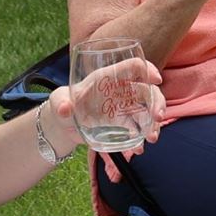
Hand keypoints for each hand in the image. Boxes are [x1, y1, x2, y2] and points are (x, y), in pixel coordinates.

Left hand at [53, 58, 163, 177]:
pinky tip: (139, 149)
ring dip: (154, 124)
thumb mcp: (58, 101)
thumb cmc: (62, 104)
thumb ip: (60, 103)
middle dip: (157, 102)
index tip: (156, 80)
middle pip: (146, 90)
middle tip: (157, 118)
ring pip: (147, 110)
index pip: (132, 66)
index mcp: (107, 78)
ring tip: (151, 139)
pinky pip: (138, 129)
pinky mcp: (123, 123)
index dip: (147, 69)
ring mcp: (124, 107)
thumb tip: (66, 108)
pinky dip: (142, 138)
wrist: (64, 124)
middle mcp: (120, 90)